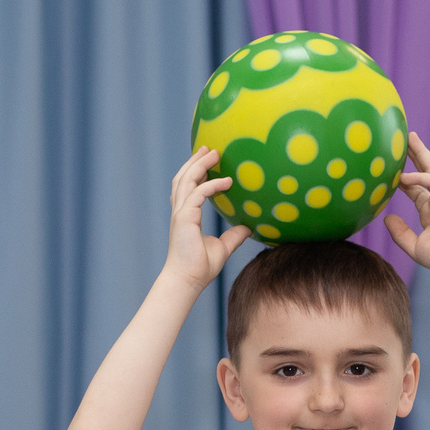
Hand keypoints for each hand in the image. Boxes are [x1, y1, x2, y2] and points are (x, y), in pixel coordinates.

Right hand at [163, 146, 250, 292]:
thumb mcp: (223, 248)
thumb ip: (234, 236)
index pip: (187, 187)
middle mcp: (180, 211)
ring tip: (213, 152)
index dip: (195, 172)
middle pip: (184, 177)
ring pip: (187, 180)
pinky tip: (227, 181)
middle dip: (195, 160)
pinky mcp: (184, 218)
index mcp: (185, 216)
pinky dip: (212, 184)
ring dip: (200, 164)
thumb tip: (248, 227)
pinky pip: (198, 193)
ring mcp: (180, 213)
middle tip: (209, 148)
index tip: (207, 160)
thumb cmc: (200, 268)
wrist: (187, 280)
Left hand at [384, 135, 429, 277]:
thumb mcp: (415, 247)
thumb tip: (386, 218)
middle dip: (414, 155)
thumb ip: (400, 233)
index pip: (414, 188)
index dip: (402, 177)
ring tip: (410, 138)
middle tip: (403, 138)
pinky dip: (420, 177)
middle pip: (424, 172)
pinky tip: (405, 177)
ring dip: (420, 153)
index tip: (387, 167)